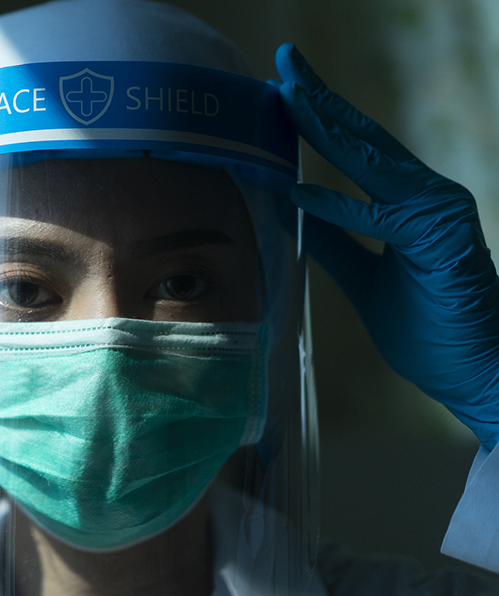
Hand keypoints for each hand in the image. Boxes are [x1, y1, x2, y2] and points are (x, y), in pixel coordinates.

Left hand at [274, 43, 498, 449]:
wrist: (476, 372)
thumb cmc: (429, 327)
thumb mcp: (363, 280)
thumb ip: (335, 242)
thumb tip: (293, 207)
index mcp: (409, 202)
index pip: (357, 148)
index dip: (319, 116)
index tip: (281, 88)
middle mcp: (427, 196)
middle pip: (363, 138)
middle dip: (320, 99)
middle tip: (283, 62)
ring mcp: (439, 213)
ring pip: (374, 161)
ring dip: (327, 126)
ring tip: (287, 96)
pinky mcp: (441, 240)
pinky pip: (381, 218)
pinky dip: (339, 204)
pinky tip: (298, 190)